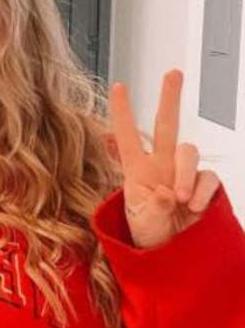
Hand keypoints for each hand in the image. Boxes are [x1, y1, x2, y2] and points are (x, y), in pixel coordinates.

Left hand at [109, 69, 220, 247]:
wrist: (173, 255)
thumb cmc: (149, 236)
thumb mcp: (141, 224)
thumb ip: (150, 208)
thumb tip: (164, 192)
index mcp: (136, 171)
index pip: (127, 136)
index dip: (122, 112)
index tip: (119, 86)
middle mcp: (161, 165)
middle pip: (166, 125)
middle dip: (170, 98)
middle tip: (173, 72)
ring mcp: (184, 173)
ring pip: (189, 151)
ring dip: (186, 173)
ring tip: (181, 200)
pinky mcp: (204, 186)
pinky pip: (208, 178)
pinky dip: (202, 192)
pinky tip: (193, 207)